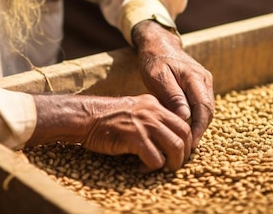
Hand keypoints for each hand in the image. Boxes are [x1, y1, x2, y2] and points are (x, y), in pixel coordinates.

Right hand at [28, 94, 191, 171]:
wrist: (86, 116)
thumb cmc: (106, 117)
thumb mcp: (134, 109)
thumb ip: (150, 117)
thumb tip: (165, 135)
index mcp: (154, 104)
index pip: (182, 122)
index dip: (186, 141)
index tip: (181, 152)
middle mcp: (153, 112)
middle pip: (184, 134)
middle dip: (184, 153)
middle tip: (175, 164)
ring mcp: (145, 124)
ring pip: (176, 147)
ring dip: (173, 163)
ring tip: (163, 168)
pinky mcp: (135, 138)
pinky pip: (156, 159)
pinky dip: (152, 168)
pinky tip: (140, 167)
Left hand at [132, 20, 214, 148]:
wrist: (158, 44)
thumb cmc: (154, 60)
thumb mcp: (158, 77)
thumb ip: (172, 96)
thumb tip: (185, 117)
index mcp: (195, 77)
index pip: (204, 108)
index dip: (199, 128)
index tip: (190, 143)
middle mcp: (204, 80)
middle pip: (208, 111)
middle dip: (200, 131)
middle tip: (188, 148)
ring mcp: (204, 82)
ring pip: (206, 109)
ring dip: (198, 126)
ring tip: (186, 142)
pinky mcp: (200, 86)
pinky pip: (201, 105)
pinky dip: (196, 118)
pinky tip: (185, 128)